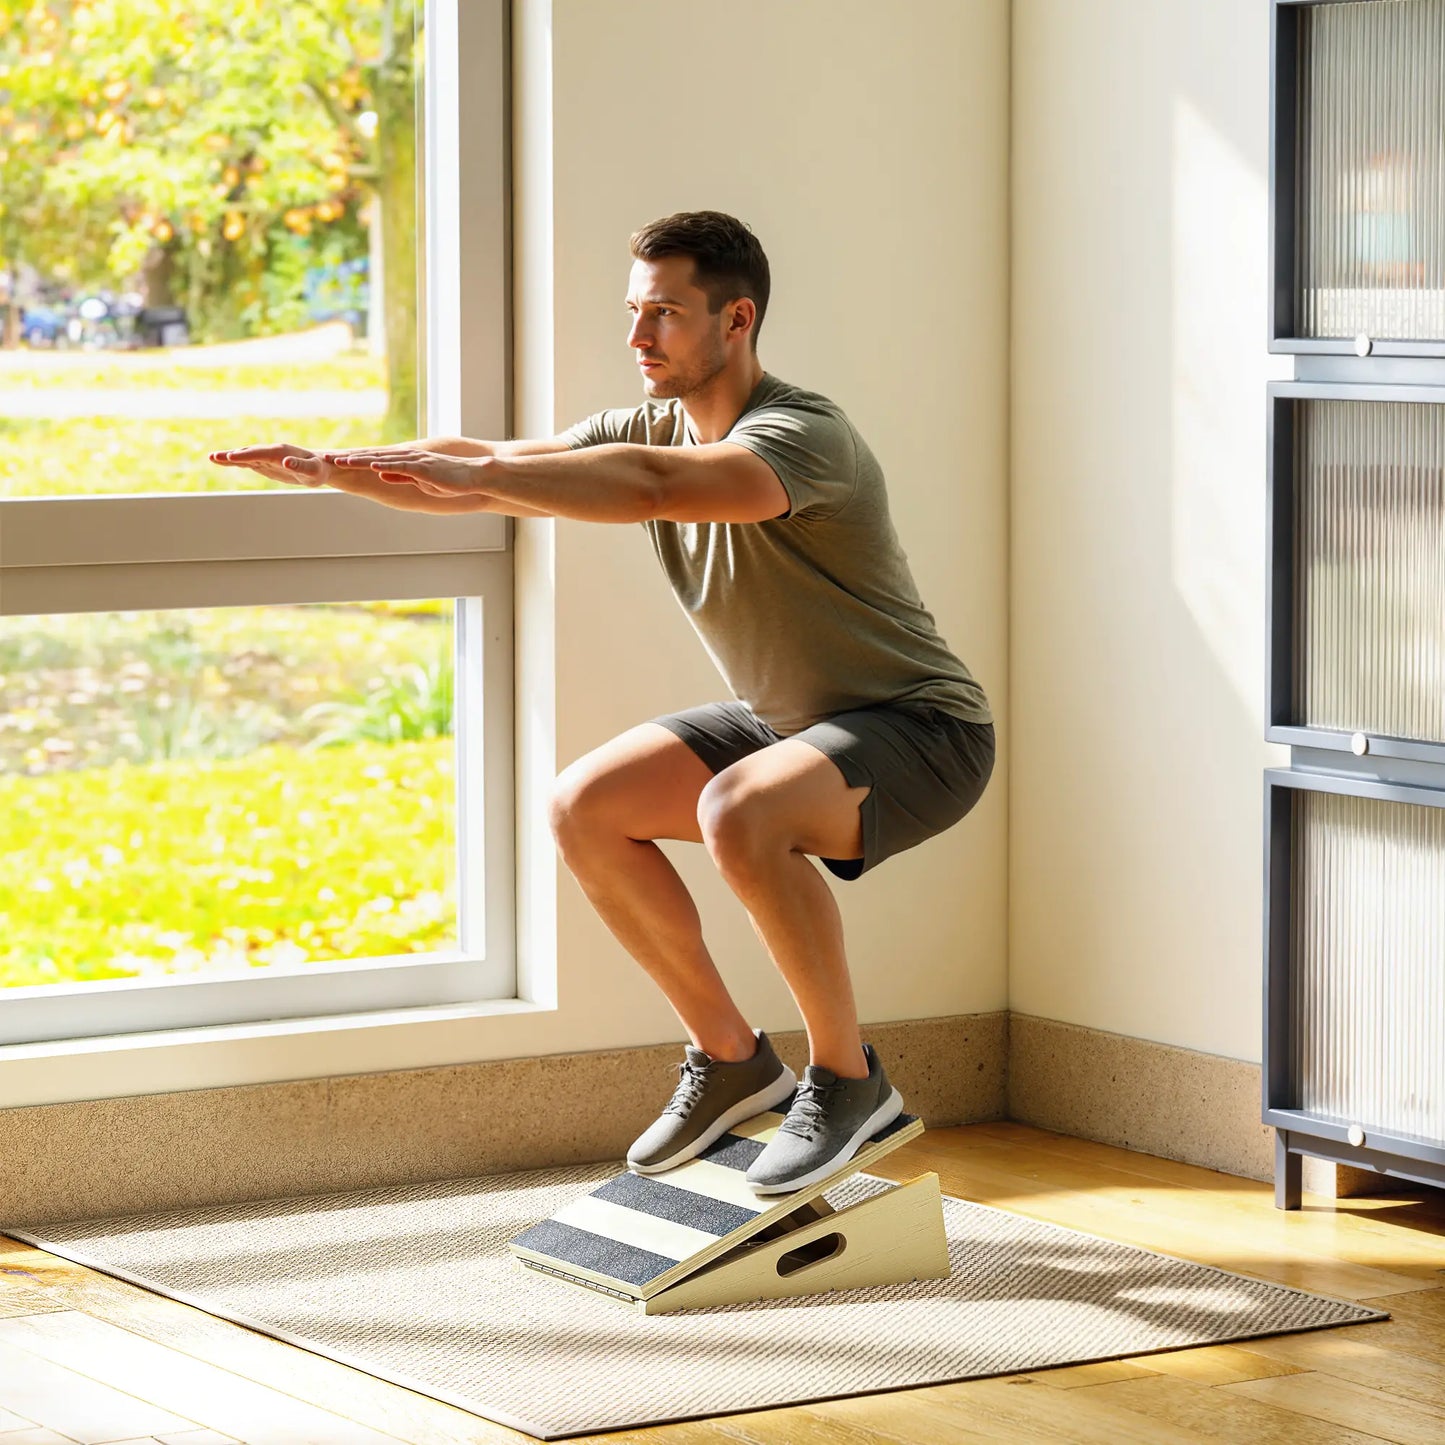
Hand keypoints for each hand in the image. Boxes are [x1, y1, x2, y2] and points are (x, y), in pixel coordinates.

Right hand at [208, 443, 338, 487]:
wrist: (320, 466)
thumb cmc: (318, 470)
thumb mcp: (313, 471)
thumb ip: (300, 466)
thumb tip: (286, 462)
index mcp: (281, 452)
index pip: (260, 453)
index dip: (246, 455)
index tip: (231, 457)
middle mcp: (271, 452)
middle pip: (248, 453)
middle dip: (231, 455)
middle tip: (213, 457)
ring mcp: (267, 457)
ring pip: (246, 456)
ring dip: (229, 457)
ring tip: (212, 458)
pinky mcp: (266, 463)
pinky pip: (248, 461)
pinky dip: (236, 461)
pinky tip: (224, 461)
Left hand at [330, 448, 484, 497]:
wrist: (474, 476)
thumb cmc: (451, 480)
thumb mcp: (421, 481)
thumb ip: (401, 476)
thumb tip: (382, 474)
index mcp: (404, 461)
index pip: (373, 459)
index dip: (352, 460)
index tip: (333, 461)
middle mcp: (405, 456)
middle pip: (370, 455)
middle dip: (347, 456)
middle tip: (324, 457)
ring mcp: (413, 461)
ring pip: (380, 458)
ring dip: (359, 459)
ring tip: (338, 460)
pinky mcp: (422, 468)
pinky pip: (399, 465)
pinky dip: (383, 464)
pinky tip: (369, 464)